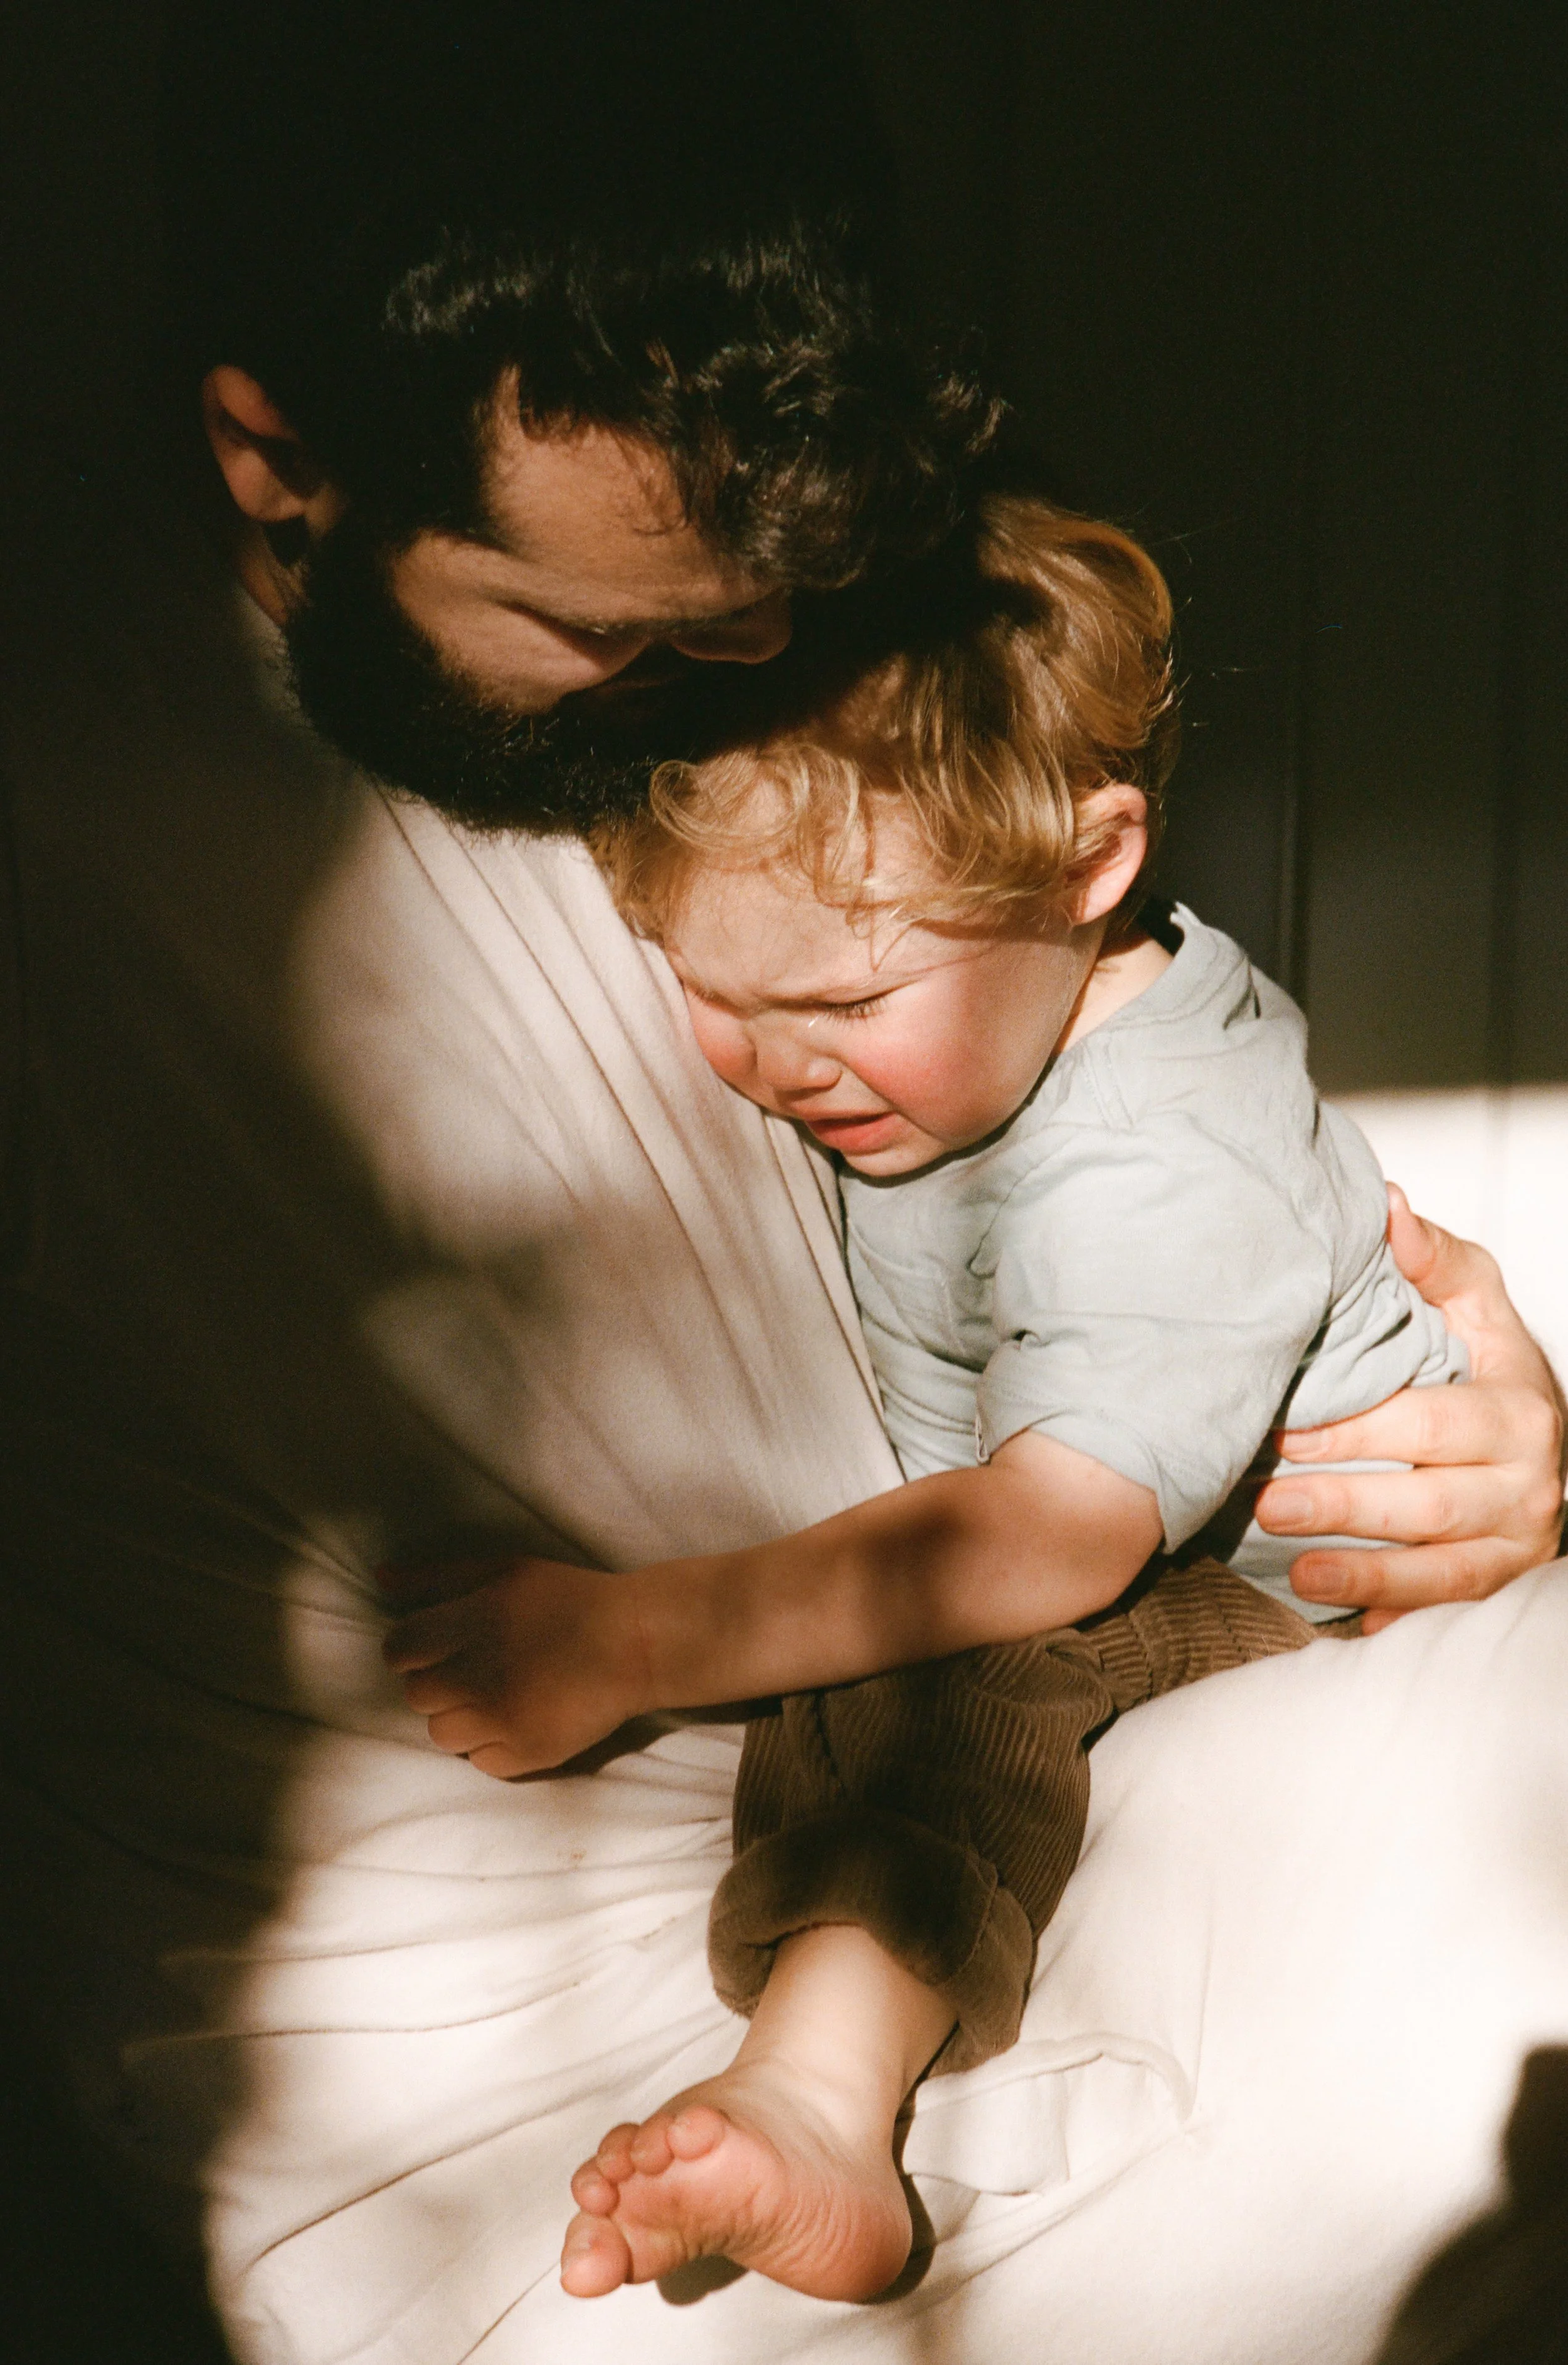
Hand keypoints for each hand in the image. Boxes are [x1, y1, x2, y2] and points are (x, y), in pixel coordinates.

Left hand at [381, 1556, 655, 1777]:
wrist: (635, 1642)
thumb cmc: (565, 1597)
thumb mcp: (502, 1568)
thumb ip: (437, 1577)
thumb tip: (379, 1576)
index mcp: (474, 1621)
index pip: (398, 1650)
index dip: (410, 1649)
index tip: (435, 1646)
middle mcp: (484, 1673)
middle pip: (416, 1696)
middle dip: (435, 1682)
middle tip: (471, 1670)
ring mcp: (506, 1720)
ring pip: (441, 1735)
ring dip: (458, 1717)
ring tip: (493, 1696)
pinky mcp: (529, 1753)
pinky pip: (479, 1761)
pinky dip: (490, 1744)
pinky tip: (517, 1717)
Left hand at [1257, 1185, 1565, 1630]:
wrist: (1541, 1443)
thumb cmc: (1493, 1369)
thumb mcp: (1478, 1305)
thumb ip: (1435, 1262)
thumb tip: (1387, 1210)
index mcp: (1519, 1410)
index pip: (1432, 1423)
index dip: (1357, 1429)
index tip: (1286, 1429)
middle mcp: (1527, 1484)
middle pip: (1432, 1503)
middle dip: (1347, 1505)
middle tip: (1269, 1502)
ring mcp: (1517, 1543)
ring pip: (1443, 1570)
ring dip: (1367, 1575)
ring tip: (1298, 1572)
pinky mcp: (1500, 1584)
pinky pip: (1451, 1613)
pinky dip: (1400, 1619)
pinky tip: (1350, 1626)